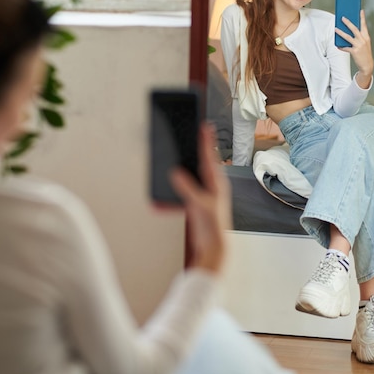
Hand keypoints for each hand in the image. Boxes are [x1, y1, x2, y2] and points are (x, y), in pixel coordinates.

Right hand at [170, 123, 231, 273]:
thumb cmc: (213, 227)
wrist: (213, 247)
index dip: (206, 141)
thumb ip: (187, 189)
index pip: (209, 157)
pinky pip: (179, 197)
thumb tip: (176, 174)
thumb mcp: (199, 205)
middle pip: (196, 164)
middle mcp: (210, 186)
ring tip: (164, 174)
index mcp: (216, 183)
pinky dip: (168, 201)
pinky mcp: (194, 204)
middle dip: (187, 154)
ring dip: (174, 180)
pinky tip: (157, 204)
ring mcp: (202, 195)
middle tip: (182, 139)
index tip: (204, 125)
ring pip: (186, 180)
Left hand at [335, 9, 373, 87]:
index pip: (364, 25)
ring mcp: (359, 46)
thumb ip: (358, 38)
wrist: (367, 65)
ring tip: (335, 29)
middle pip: (354, 29)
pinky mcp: (354, 52)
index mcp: (366, 37)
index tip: (360, 11)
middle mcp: (363, 40)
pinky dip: (341, 46)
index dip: (362, 18)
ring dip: (341, 32)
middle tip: (342, 18)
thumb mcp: (364, 44)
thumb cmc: (364, 53)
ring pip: (348, 37)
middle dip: (348, 22)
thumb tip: (348, 32)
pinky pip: (346, 48)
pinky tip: (337, 45)